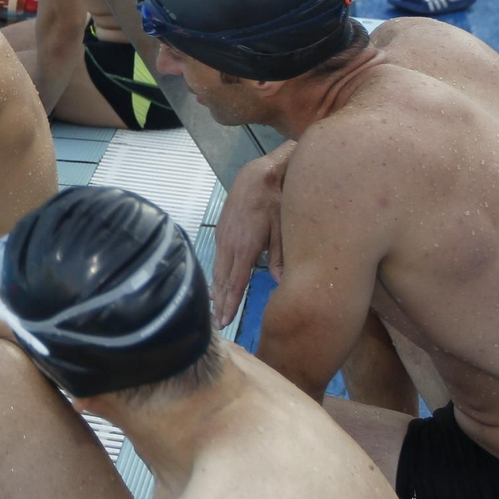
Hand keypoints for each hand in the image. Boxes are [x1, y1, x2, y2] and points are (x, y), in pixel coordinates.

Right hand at [212, 154, 287, 328]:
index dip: (230, 302)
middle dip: (219, 302)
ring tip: (215, 308)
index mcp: (244, 247)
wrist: (258, 175)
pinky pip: (217, 258)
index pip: (235, 282)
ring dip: (216, 290)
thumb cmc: (276, 200)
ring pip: (218, 270)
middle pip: (222, 280)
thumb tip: (281, 282)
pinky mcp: (222, 230)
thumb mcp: (283, 228)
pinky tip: (217, 283)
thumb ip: (281, 257)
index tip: (225, 320)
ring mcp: (223, 237)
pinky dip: (216, 275)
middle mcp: (229, 244)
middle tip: (217, 323)